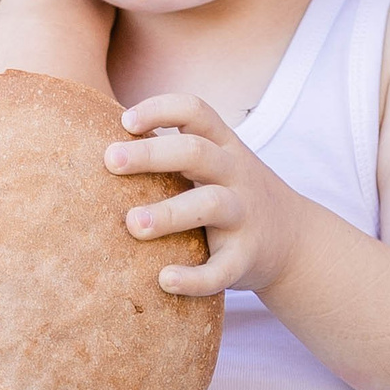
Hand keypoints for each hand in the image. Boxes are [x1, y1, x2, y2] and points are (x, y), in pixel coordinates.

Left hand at [107, 94, 308, 296]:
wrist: (295, 241)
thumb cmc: (231, 194)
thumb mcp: (216, 162)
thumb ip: (173, 149)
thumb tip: (95, 139)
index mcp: (223, 146)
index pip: (197, 112)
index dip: (162, 109)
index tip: (125, 120)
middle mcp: (235, 174)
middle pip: (197, 153)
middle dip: (152, 154)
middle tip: (110, 161)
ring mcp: (243, 215)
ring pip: (209, 205)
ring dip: (169, 213)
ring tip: (131, 224)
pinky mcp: (246, 258)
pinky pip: (222, 269)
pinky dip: (194, 277)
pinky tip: (163, 280)